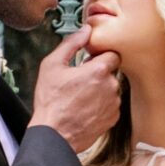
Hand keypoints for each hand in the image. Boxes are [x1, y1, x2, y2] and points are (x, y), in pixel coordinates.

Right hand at [27, 22, 121, 154]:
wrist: (54, 135)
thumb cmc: (51, 101)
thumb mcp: (52, 65)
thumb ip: (71, 43)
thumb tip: (86, 30)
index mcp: (99, 70)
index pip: (113, 53)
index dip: (100, 56)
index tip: (88, 61)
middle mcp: (111, 86)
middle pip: (111, 72)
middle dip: (98, 73)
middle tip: (79, 81)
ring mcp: (114, 104)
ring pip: (111, 89)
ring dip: (100, 89)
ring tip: (80, 97)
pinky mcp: (113, 119)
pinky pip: (111, 105)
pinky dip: (101, 105)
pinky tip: (84, 109)